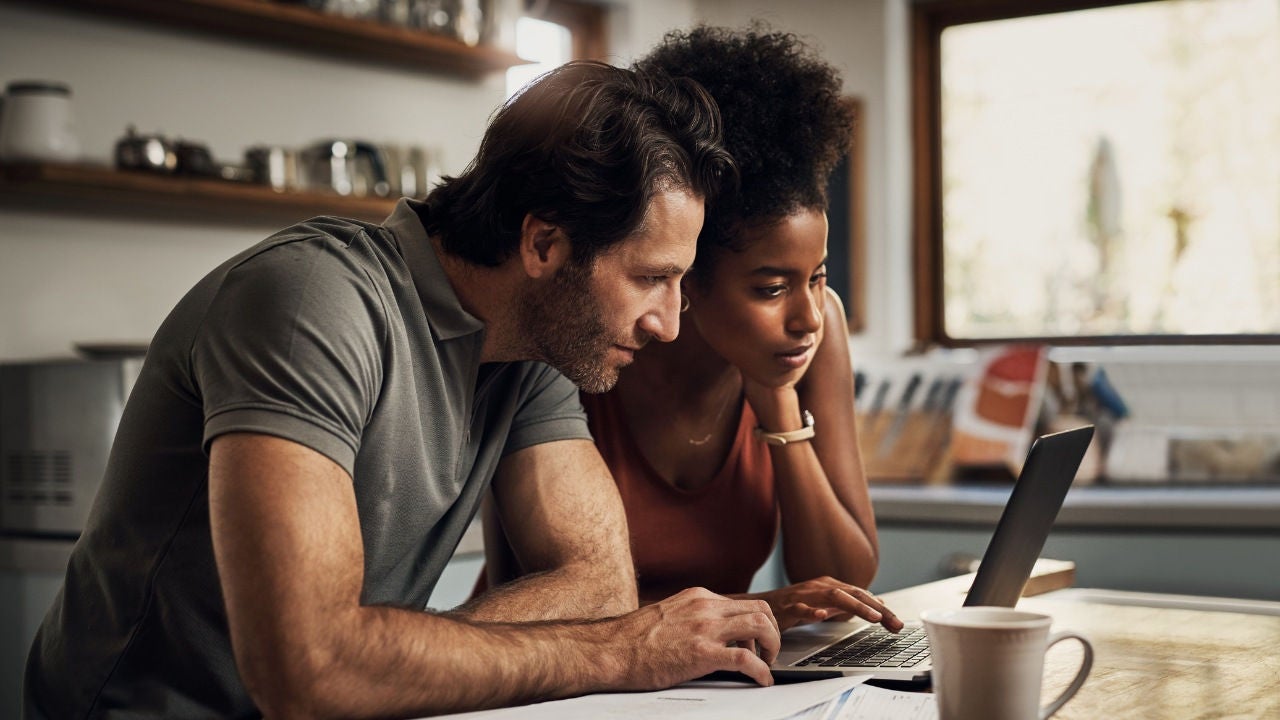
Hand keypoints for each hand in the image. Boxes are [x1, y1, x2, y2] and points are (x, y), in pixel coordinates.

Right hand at [610, 587, 780, 688]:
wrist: (611, 650)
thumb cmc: (633, 640)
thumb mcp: (669, 615)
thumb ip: (692, 618)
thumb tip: (709, 633)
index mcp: (698, 597)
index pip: (743, 603)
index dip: (757, 624)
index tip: (757, 641)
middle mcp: (705, 607)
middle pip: (760, 609)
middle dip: (773, 632)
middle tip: (769, 652)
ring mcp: (705, 628)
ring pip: (760, 625)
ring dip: (772, 646)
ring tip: (768, 664)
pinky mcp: (702, 653)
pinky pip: (745, 659)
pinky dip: (761, 670)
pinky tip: (762, 680)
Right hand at [743, 577, 903, 632]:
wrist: (760, 606)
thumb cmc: (793, 606)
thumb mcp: (825, 604)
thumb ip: (848, 604)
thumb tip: (876, 604)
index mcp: (830, 586)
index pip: (862, 595)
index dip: (881, 609)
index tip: (898, 624)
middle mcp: (820, 587)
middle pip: (853, 593)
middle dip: (876, 608)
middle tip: (895, 624)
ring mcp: (804, 595)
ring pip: (834, 597)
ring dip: (856, 606)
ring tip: (873, 617)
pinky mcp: (788, 607)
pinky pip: (801, 608)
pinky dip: (813, 611)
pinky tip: (823, 616)